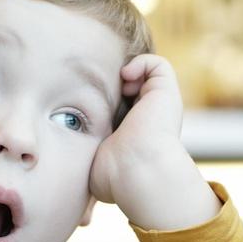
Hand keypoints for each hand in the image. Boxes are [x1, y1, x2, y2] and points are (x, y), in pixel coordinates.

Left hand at [88, 54, 217, 229]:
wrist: (138, 171)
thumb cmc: (115, 178)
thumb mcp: (92, 167)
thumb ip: (85, 158)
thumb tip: (76, 169)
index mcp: (136, 133)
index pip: (121, 108)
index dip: (105, 100)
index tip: (90, 104)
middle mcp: (150, 117)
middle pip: (134, 88)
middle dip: (115, 83)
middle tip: (101, 91)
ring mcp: (160, 104)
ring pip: (148, 74)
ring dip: (130, 72)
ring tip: (119, 86)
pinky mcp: (166, 92)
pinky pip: (158, 64)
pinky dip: (140, 63)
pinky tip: (126, 79)